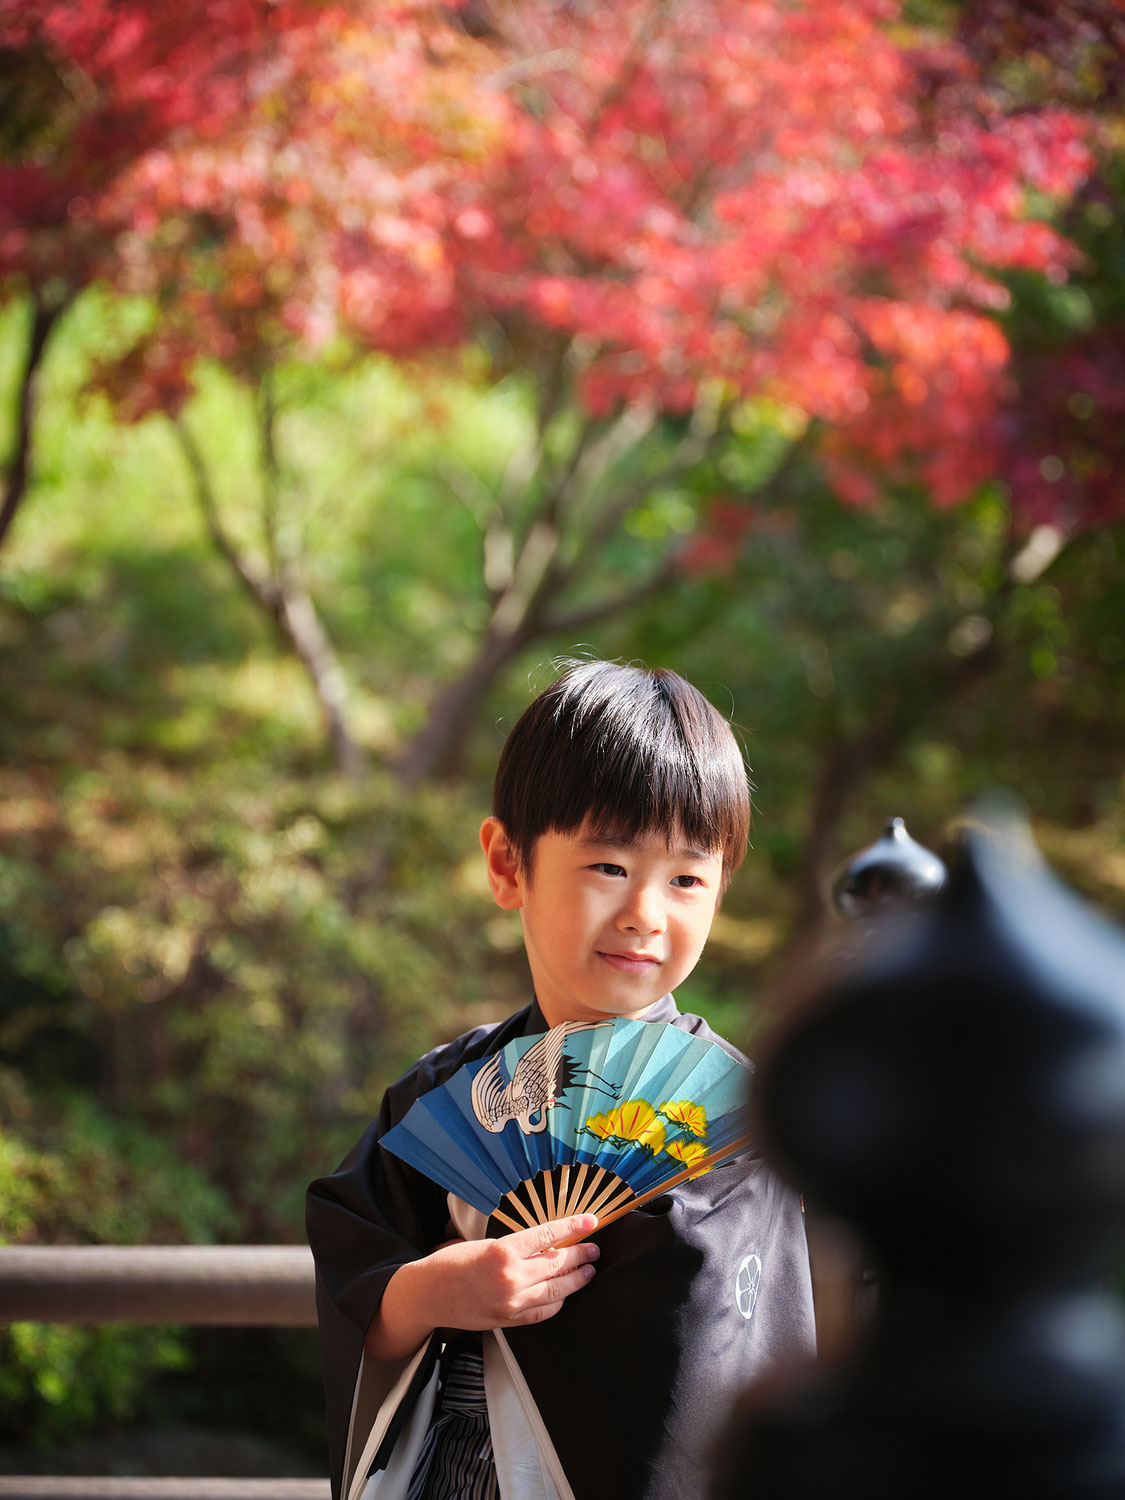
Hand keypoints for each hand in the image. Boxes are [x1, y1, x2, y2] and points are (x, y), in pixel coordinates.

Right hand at [366, 1214, 599, 1360]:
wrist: (427, 1294)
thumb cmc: (450, 1263)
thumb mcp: (483, 1243)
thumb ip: (514, 1246)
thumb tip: (545, 1242)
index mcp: (503, 1250)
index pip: (548, 1235)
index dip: (573, 1228)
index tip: (591, 1221)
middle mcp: (511, 1277)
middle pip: (558, 1264)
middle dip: (580, 1255)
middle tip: (594, 1249)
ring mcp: (511, 1302)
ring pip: (556, 1291)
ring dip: (576, 1280)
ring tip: (588, 1271)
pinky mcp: (508, 1320)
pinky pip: (542, 1312)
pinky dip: (557, 1303)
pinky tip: (565, 1295)